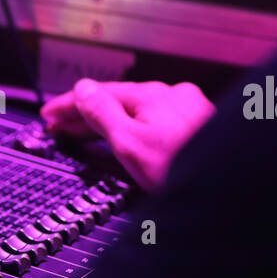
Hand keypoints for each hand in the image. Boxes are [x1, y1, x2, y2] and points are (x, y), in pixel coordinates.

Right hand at [41, 78, 215, 189]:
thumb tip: (83, 90)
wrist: (228, 187)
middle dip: (86, 113)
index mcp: (152, 95)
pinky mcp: (199, 126)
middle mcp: (172, 96)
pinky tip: (128, 136)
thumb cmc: (182, 169)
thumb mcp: (129, 143)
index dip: (69, 105)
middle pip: (118, 101)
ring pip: (138, 110)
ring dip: (109, 120)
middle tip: (59, 126)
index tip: (49, 114)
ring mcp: (188, 110)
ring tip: (85, 132)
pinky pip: (155, 121)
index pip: (99, 94)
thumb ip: (103, 114)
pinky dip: (133, 126)